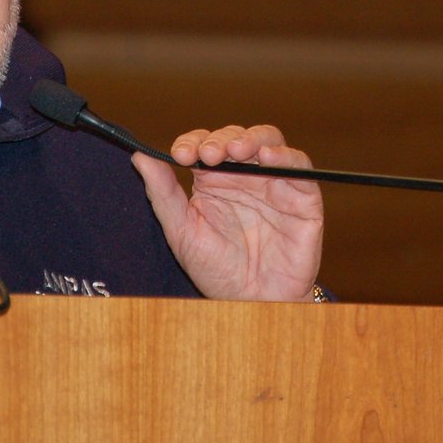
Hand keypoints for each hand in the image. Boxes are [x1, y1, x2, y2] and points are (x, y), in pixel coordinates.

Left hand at [132, 124, 323, 301]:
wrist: (252, 304)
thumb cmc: (217, 271)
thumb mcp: (183, 232)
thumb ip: (163, 194)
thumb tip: (139, 156)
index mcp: (215, 181)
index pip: (205, 145)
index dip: (194, 142)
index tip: (181, 155)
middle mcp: (245, 176)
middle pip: (236, 138)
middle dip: (221, 140)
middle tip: (208, 154)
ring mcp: (275, 183)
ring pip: (269, 142)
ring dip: (253, 139)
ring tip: (236, 150)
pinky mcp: (303, 197)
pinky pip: (300, 167)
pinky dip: (287, 156)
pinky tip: (269, 157)